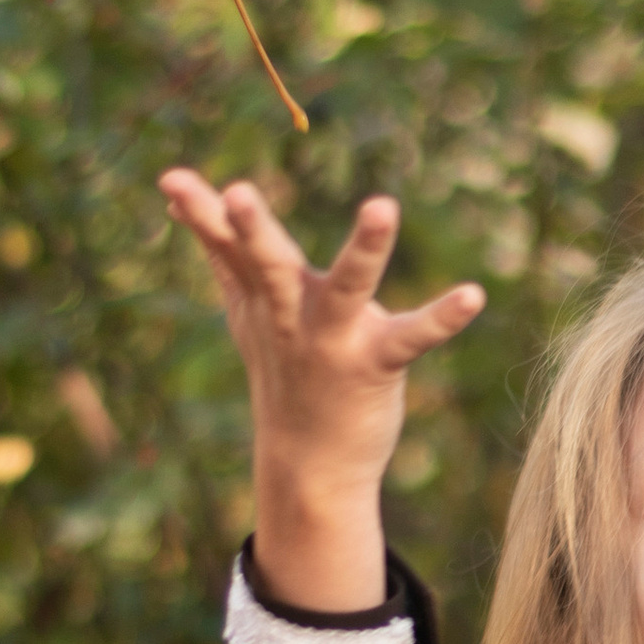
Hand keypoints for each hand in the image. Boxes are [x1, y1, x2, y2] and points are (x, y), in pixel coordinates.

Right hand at [159, 171, 481, 609]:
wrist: (310, 464)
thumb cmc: (283, 371)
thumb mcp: (246, 311)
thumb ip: (220, 253)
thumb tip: (180, 201)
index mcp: (263, 297)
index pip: (224, 247)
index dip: (199, 212)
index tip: (170, 179)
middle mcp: (292, 315)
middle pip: (268, 265)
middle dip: (251, 231)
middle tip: (237, 193)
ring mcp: (333, 341)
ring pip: (345, 289)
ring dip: (364, 249)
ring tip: (382, 205)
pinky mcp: (375, 364)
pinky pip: (412, 337)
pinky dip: (443, 318)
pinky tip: (473, 295)